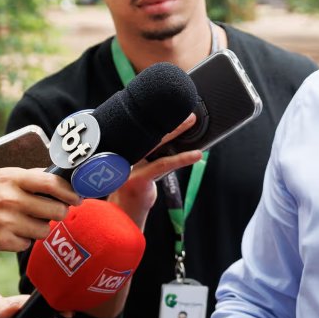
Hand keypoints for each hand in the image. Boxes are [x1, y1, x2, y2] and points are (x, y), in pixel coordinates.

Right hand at [0, 166, 80, 252]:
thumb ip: (22, 177)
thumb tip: (53, 177)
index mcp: (10, 177)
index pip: (52, 183)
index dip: (70, 192)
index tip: (77, 198)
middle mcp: (9, 198)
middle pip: (55, 210)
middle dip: (58, 213)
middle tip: (52, 214)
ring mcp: (4, 220)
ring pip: (43, 230)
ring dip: (39, 228)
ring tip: (25, 223)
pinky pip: (26, 244)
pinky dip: (21, 241)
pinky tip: (9, 234)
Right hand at [108, 113, 202, 227]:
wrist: (122, 214)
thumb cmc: (134, 188)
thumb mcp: (139, 166)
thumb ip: (150, 152)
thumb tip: (174, 137)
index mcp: (124, 147)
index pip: (140, 126)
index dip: (154, 114)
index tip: (170, 103)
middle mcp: (124, 153)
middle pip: (147, 130)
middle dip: (167, 117)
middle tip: (185, 107)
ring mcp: (129, 166)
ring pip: (157, 143)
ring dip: (177, 131)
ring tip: (192, 122)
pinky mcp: (138, 179)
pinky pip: (164, 164)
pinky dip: (182, 158)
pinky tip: (197, 155)